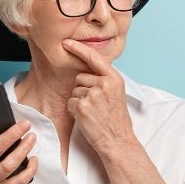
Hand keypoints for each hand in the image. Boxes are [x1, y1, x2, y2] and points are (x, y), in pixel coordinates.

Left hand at [62, 38, 136, 155]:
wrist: (118, 140)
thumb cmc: (116, 119)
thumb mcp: (117, 94)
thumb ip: (105, 80)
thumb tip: (87, 70)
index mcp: (114, 79)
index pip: (94, 58)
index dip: (78, 49)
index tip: (67, 42)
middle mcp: (104, 84)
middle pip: (80, 77)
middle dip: (83, 89)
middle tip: (96, 104)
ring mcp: (92, 95)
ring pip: (75, 90)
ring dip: (79, 101)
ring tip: (93, 112)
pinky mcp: (82, 106)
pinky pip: (70, 102)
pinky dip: (75, 110)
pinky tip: (87, 117)